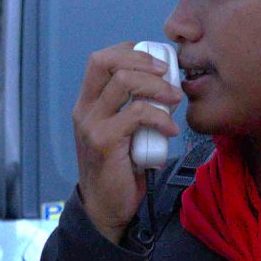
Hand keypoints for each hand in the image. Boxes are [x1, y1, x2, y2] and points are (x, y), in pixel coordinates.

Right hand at [71, 42, 182, 244]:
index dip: (129, 52)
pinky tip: (171, 129)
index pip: (100, 59)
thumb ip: (133, 108)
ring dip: (156, 86)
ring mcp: (92, 125)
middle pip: (107, 62)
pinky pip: (136, 114)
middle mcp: (85, 110)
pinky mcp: (105, 142)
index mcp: (88, 103)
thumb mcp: (123, 131)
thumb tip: (167, 86)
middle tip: (169, 74)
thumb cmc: (121, 169)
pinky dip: (160, 117)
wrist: (107, 208)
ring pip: (123, 83)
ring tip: (175, 99)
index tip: (156, 63)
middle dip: (144, 61)